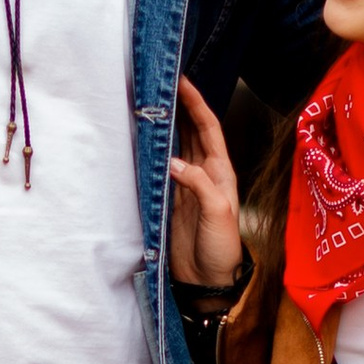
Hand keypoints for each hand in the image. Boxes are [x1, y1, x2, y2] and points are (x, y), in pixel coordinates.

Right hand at [168, 77, 242, 286]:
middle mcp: (204, 173)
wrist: (209, 281)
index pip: (208, 128)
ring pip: (175, 146)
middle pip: (191, 131)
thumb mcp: (218, 213)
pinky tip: (140, 140)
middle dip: (179, 106)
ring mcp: (186, 185)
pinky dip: (152, 152)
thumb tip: (173, 160)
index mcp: (221, 172)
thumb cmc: (223, 250)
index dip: (196, 104)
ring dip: (165, 125)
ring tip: (149, 104)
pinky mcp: (170, 199)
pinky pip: (160, 168)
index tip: (182, 82)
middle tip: (161, 84)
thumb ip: (198, 184)